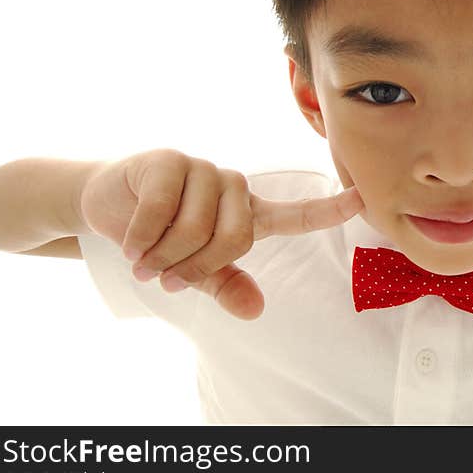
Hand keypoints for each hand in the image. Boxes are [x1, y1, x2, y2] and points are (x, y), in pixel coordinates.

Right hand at [79, 148, 363, 319]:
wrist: (109, 203)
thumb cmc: (162, 235)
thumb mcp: (194, 268)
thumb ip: (225, 284)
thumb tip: (255, 310)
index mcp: (249, 214)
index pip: (296, 213)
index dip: (330, 209)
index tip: (364, 200)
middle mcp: (234, 188)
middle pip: (234, 240)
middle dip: (194, 268)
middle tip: (164, 276)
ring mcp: (204, 170)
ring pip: (196, 229)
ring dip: (162, 257)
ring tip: (144, 258)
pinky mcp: (170, 161)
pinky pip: (162, 210)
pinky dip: (142, 239)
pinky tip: (130, 244)